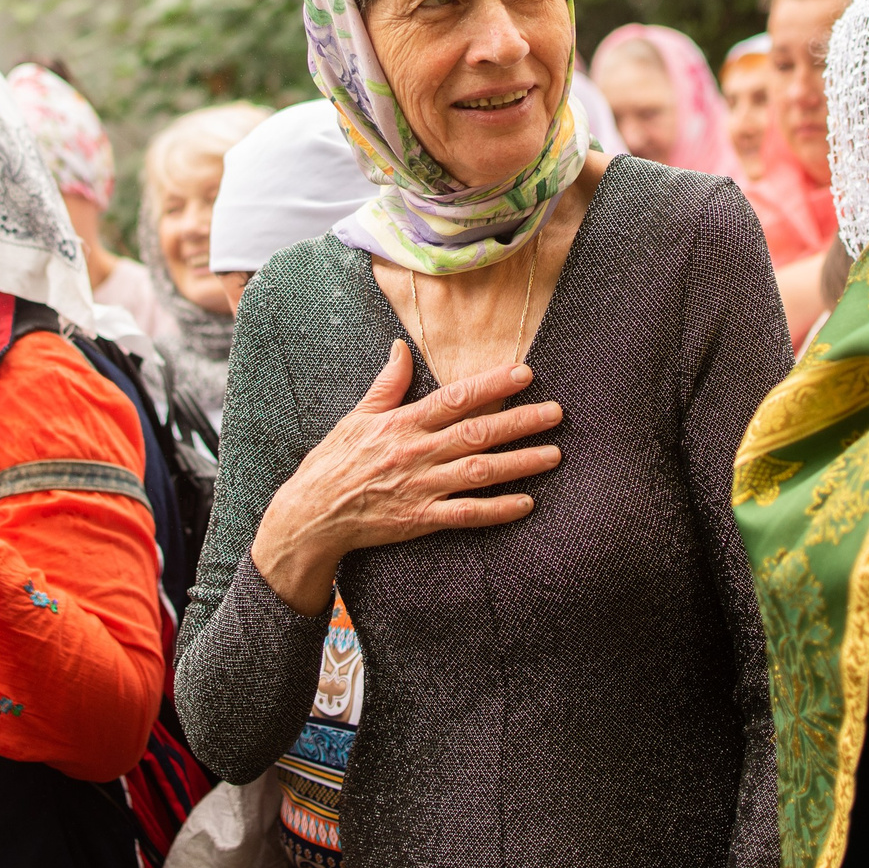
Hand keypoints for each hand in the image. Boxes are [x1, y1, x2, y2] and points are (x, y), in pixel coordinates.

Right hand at [251, 342, 562, 616]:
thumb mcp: (357, 416)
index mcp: (403, 423)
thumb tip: (401, 348)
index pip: (455, 398)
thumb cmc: (334, 462)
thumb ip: (387, 384)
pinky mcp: (421, 519)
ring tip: (554, 455)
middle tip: (556, 413)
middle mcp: (416, 452)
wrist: (312, 514)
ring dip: (519, 463)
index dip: (491, 385)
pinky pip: (467, 514)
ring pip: (480, 473)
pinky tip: (526, 503)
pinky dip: (497, 510)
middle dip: (520, 421)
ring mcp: (421, 487)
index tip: (524, 374)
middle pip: (477, 433)